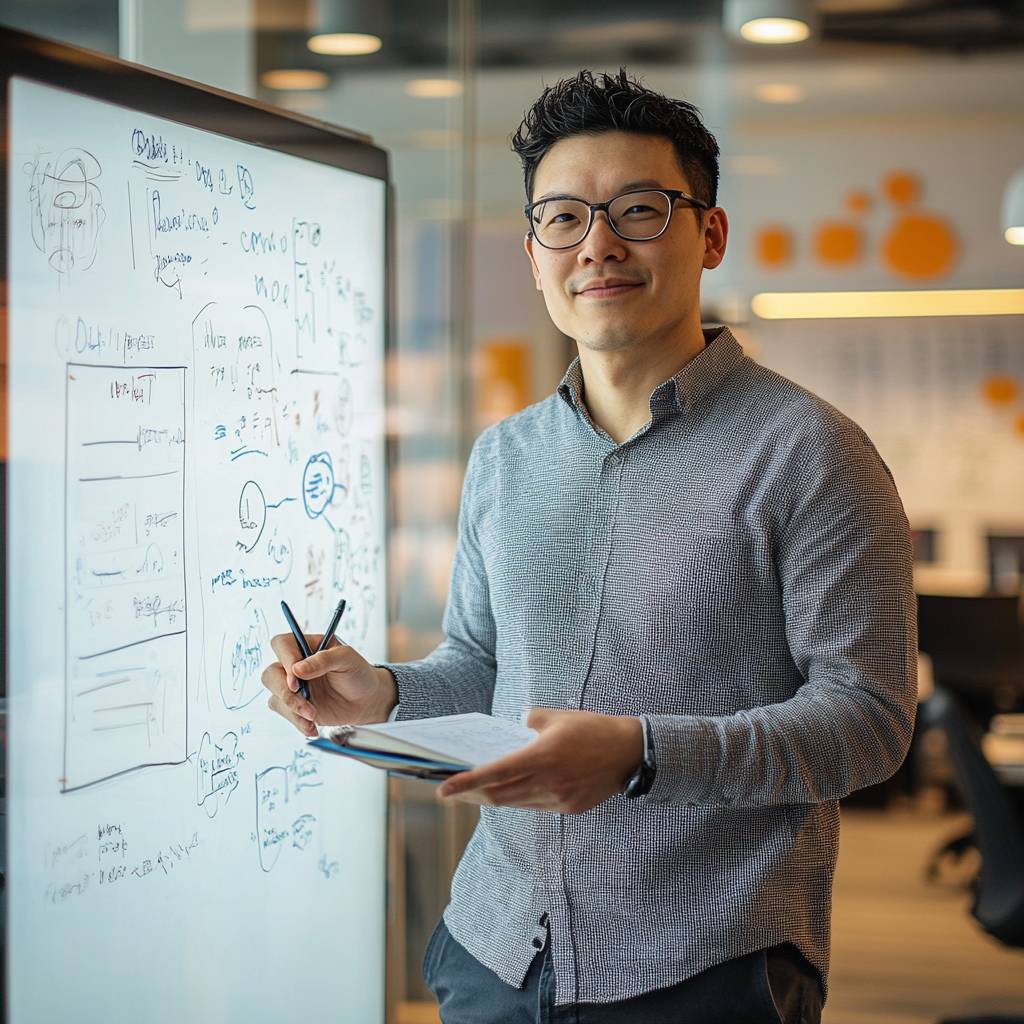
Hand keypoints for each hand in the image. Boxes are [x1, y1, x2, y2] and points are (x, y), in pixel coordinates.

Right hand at [261, 634, 397, 736]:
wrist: (366, 700)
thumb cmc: (358, 673)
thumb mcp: (347, 659)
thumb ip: (324, 659)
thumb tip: (297, 669)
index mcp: (306, 645)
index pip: (282, 645)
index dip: (285, 660)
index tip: (297, 680)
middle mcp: (294, 665)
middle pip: (271, 674)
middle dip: (286, 693)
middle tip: (306, 704)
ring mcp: (292, 686)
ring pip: (275, 697)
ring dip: (292, 711)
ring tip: (314, 717)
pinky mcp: (294, 706)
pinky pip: (284, 714)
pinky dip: (297, 723)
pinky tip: (312, 727)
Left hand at [438, 708, 642, 813]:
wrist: (630, 752)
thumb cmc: (591, 728)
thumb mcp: (556, 716)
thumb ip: (529, 722)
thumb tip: (515, 732)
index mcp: (541, 756)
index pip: (494, 773)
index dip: (465, 782)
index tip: (443, 788)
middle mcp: (547, 782)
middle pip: (498, 795)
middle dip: (471, 794)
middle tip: (451, 791)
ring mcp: (558, 799)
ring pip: (515, 803)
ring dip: (493, 798)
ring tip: (475, 791)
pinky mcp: (569, 808)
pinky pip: (535, 806)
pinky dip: (519, 799)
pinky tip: (510, 791)